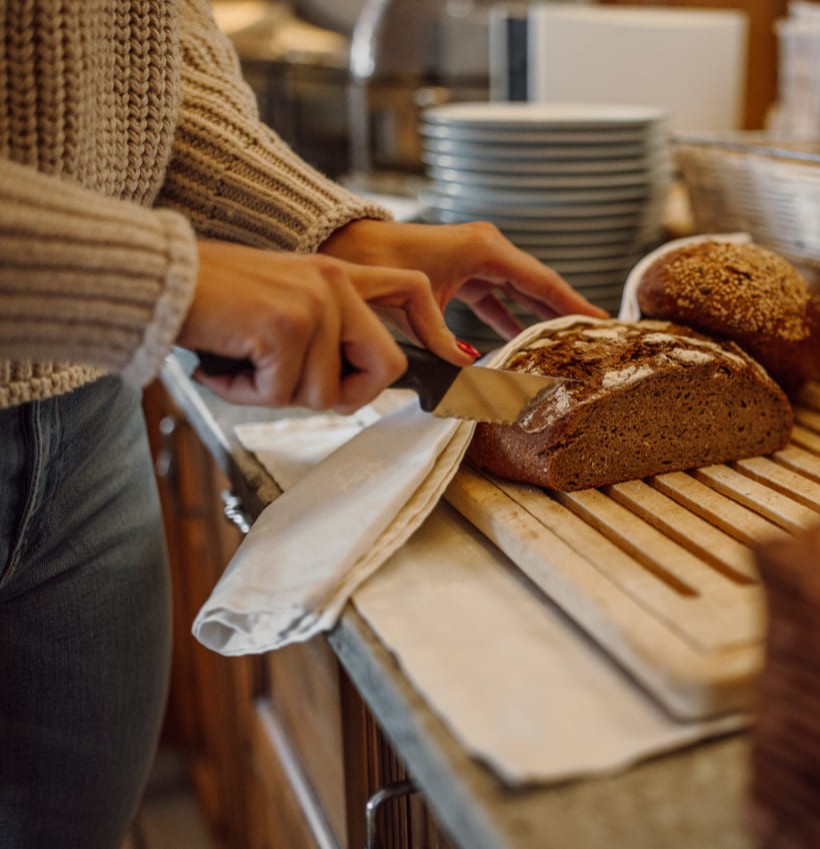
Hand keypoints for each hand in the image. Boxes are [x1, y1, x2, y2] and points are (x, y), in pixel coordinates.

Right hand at [178, 240, 442, 413]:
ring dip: (273, 394)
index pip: (412, 291)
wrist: (153, 278)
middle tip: (288, 385)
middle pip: (386, 367)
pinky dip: (244, 392)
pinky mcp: (287, 325)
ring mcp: (315, 302)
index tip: (457, 364)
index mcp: (338, 273)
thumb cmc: (207, 301)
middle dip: (343, 394)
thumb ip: (322, 336)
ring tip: (238, 362)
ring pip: (325, 392)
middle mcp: (335, 282)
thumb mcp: (280, 309)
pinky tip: (222, 363)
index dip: (436, 332)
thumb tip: (345, 388)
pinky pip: (283, 393)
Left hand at [318, 219, 608, 341]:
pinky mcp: (464, 269)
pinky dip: (511, 316)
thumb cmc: (378, 265)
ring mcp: (477, 258)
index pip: (541, 281)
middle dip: (565, 310)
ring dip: (540, 315)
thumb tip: (472, 373)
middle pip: (538, 285)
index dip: (573, 304)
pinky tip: (523, 339)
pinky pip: (498, 296)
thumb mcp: (416, 306)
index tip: (601, 321)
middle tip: (595, 335)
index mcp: (485, 250)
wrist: (345, 246)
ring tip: (567, 340)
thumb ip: (446, 342)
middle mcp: (487, 249)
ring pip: (520, 291)